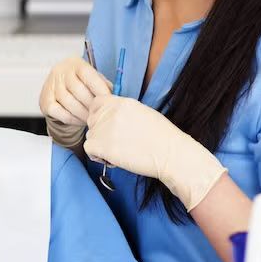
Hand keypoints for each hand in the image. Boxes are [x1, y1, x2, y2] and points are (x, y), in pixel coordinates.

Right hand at [39, 56, 111, 147]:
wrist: (58, 88)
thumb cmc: (81, 83)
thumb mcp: (93, 78)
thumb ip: (103, 85)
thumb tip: (114, 96)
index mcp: (75, 64)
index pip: (87, 74)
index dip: (99, 88)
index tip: (109, 100)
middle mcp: (60, 72)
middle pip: (78, 90)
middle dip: (92, 104)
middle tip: (101, 113)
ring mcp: (50, 86)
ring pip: (69, 102)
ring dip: (83, 113)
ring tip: (92, 118)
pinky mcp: (45, 101)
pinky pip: (60, 112)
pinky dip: (73, 119)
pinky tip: (81, 120)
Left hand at [85, 95, 226, 210]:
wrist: (172, 154)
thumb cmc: (163, 138)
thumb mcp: (143, 113)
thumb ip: (123, 111)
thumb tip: (110, 116)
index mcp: (121, 102)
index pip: (96, 102)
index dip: (99, 115)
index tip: (107, 126)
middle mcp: (110, 112)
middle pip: (92, 120)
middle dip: (100, 132)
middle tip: (118, 142)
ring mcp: (104, 128)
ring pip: (90, 135)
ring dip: (100, 145)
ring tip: (120, 151)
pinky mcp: (102, 145)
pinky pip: (88, 149)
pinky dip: (97, 156)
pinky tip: (113, 159)